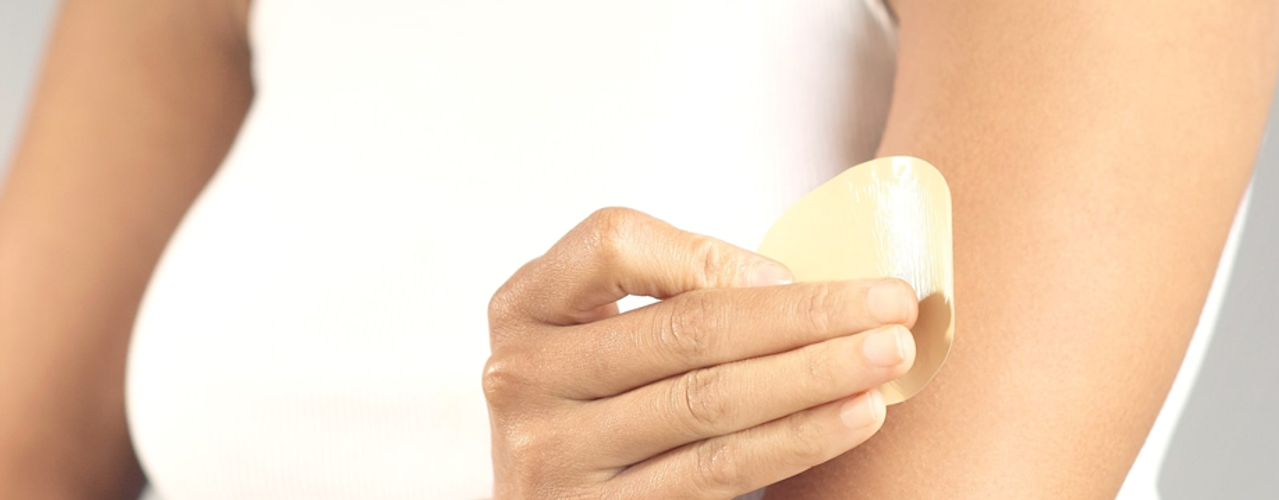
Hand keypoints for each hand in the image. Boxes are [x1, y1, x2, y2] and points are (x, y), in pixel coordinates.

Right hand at [484, 208, 917, 498]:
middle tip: (893, 303)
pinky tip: (852, 414)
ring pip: (708, 403)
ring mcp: (553, 453)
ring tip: (890, 356)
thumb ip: (674, 298)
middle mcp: (522, 377)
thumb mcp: (605, 334)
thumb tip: (797, 290)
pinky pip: (716, 471)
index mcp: (524, 307)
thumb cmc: (601, 401)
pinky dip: (795, 439)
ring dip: (815, 375)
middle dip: (803, 314)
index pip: (611, 244)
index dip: (708, 253)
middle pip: (682, 329)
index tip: (788, 272)